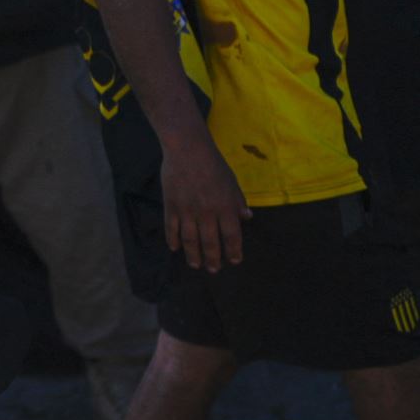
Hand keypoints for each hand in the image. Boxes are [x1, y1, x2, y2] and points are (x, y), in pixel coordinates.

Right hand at [161, 134, 250, 270]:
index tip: (234, 261)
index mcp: (226, 207)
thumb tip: (247, 218)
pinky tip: (175, 248)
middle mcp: (208, 213)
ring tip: (195, 265)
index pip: (232, 236)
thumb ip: (238, 201)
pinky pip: (172, 228)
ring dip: (193, 255)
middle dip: (213, 259)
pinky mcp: (171, 206)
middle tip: (213, 270)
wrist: (188, 150)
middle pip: (210, 243)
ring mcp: (188, 211)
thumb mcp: (232, 182)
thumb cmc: (214, 164)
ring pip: (190, 240)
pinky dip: (173, 239)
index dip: (233, 251)